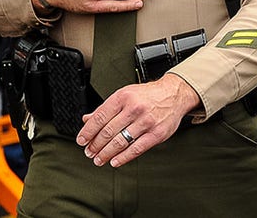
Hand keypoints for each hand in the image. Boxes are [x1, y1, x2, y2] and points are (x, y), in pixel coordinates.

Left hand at [76, 73, 199, 166]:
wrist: (175, 94)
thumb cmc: (148, 96)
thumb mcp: (125, 95)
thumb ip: (106, 109)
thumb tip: (86, 120)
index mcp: (123, 97)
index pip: (99, 118)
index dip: (87, 132)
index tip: (81, 141)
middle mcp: (135, 108)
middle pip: (107, 132)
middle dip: (95, 145)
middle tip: (89, 152)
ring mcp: (147, 121)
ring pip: (119, 142)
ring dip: (105, 154)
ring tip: (98, 159)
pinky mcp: (157, 133)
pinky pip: (136, 149)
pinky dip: (123, 157)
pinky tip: (114, 161)